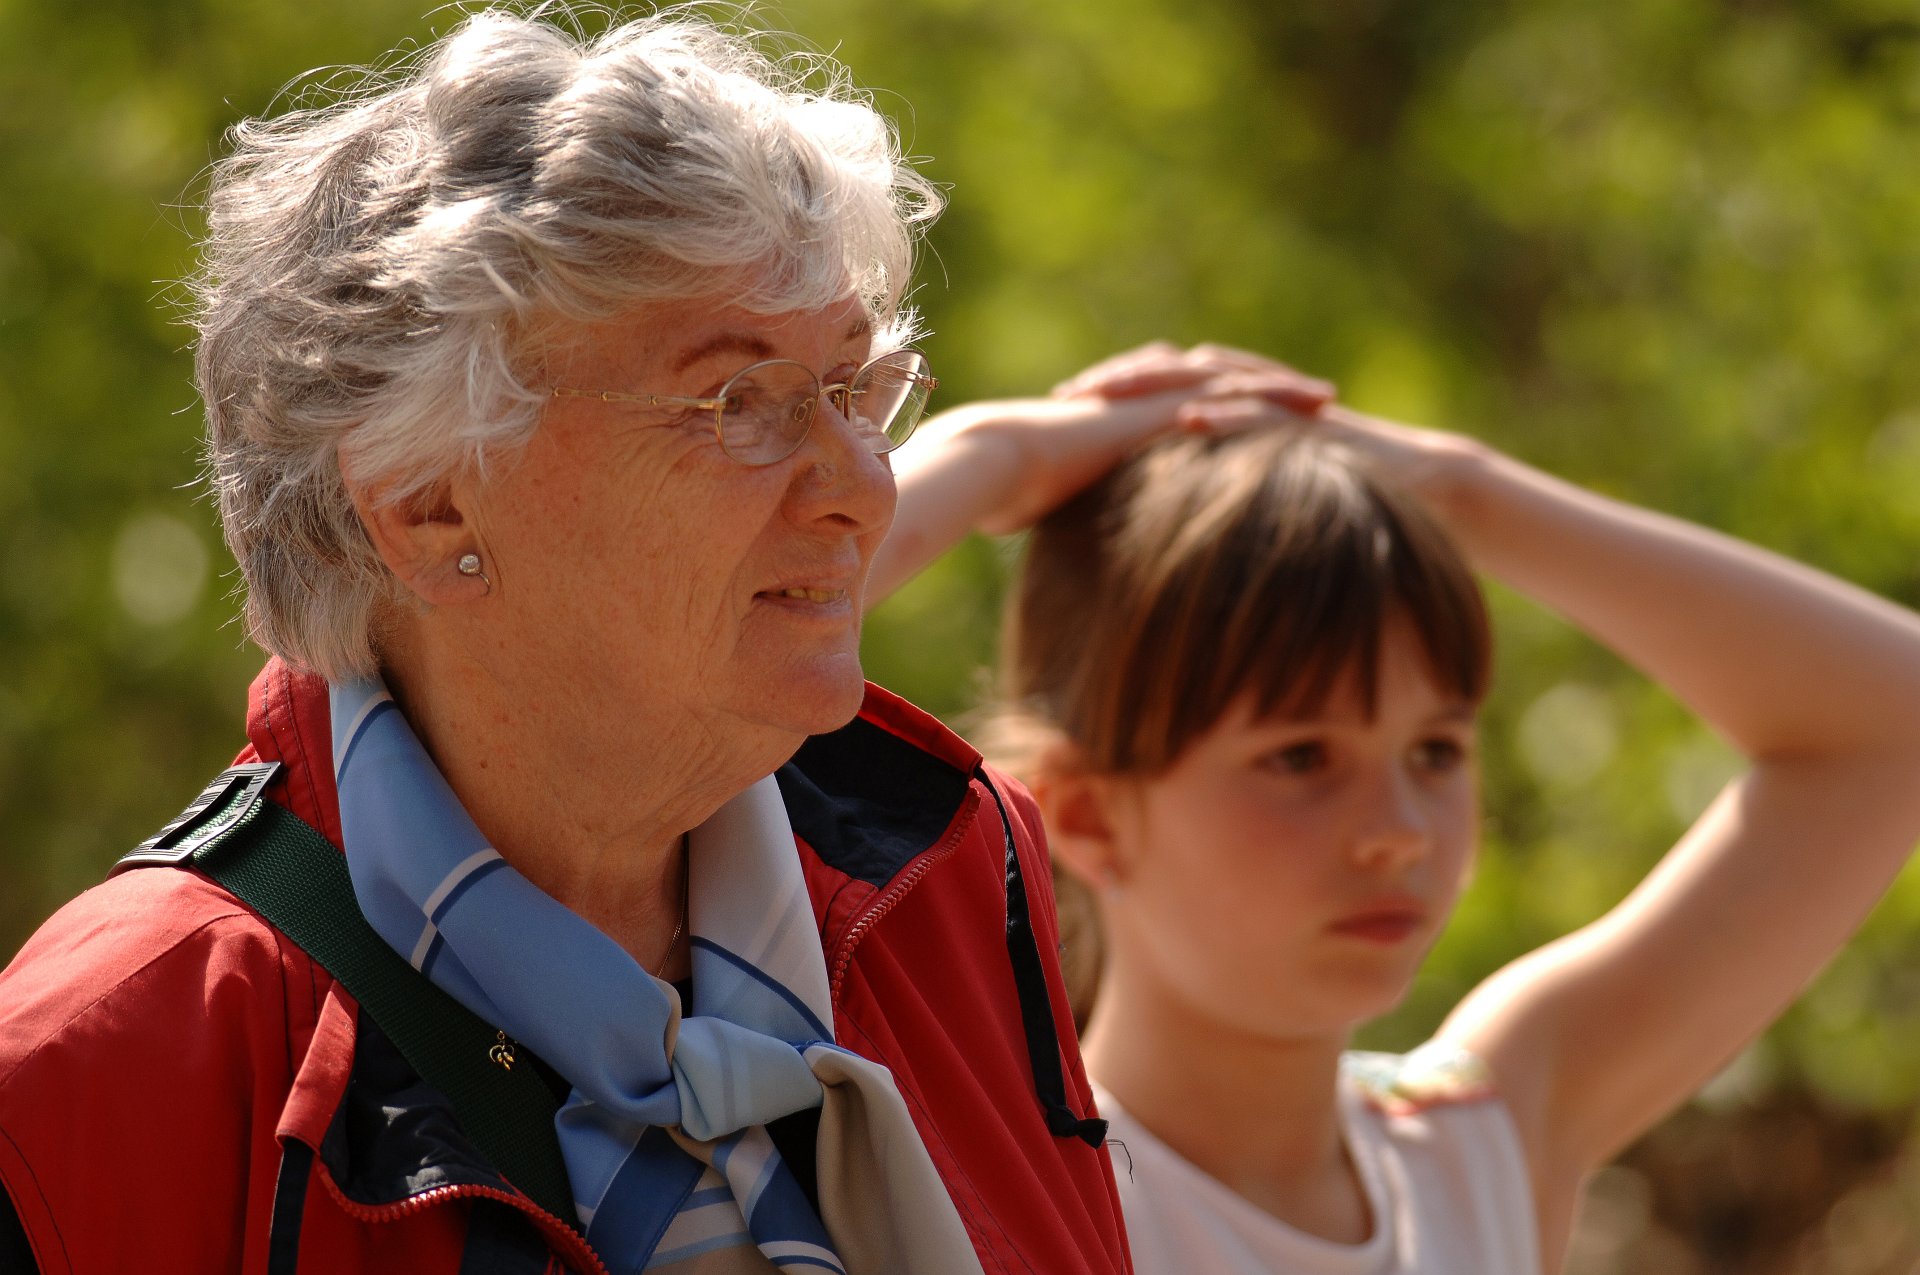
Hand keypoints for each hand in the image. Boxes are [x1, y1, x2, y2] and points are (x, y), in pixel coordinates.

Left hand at [1061, 343, 1486, 517]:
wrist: (1429, 485)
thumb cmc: (1343, 501)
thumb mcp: (1263, 499)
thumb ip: (1215, 499)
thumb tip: (1157, 532)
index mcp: (1234, 409)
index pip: (1158, 392)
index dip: (1107, 399)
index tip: (1053, 414)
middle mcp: (1252, 396)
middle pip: (1172, 373)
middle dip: (1118, 380)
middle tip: (1063, 393)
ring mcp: (1282, 404)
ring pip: (1212, 380)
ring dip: (1158, 383)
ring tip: (1107, 392)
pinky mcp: (1312, 421)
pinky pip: (1264, 411)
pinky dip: (1226, 412)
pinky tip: (1190, 418)